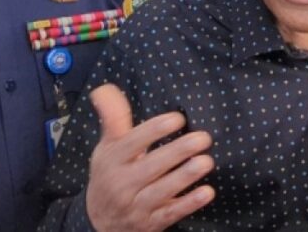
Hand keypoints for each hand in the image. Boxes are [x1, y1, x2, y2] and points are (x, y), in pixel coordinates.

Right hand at [85, 84, 214, 230]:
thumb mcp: (107, 148)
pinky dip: (189, 203)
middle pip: (151, 166)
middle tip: (203, 138)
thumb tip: (105, 88)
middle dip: (178, 151)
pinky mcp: (151, 222)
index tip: (178, 119)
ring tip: (206, 161)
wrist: (100, 222)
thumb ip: (113, 118)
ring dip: (185, 176)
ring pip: (162, 190)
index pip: (132, 143)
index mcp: (112, 160)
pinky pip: (171, 213)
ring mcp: (136, 205)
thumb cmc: (110, 175)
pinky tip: (206, 192)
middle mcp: (122, 183)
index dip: (155, 130)